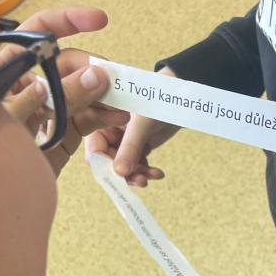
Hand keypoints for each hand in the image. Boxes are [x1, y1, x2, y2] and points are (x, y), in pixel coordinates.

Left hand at [0, 7, 127, 174]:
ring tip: (125, 101)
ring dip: (105, 94)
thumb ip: (58, 98)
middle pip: (68, 63)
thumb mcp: (17, 123)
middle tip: (114, 81)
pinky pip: (87, 117)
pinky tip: (119, 117)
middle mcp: (27, 85)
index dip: (66, 21)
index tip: (99, 21)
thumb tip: (95, 76)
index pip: (36, 33)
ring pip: (82, 90)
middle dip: (93, 69)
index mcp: (4, 71)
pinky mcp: (61, 132)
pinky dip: (104, 116)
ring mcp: (46, 109)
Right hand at [83, 67, 178, 186]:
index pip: (95, 150)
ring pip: (124, 166)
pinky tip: (158, 173)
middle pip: (109, 162)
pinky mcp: (138, 145)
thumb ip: (130, 148)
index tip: (118, 176)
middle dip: (124, 173)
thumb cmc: (156, 98)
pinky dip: (146, 170)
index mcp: (101, 121)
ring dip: (137, 174)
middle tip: (140, 180)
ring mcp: (123, 140)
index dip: (104, 166)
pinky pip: (137, 164)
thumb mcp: (141, 124)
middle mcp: (109, 132)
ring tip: (152, 176)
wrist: (180, 95)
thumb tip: (120, 174)